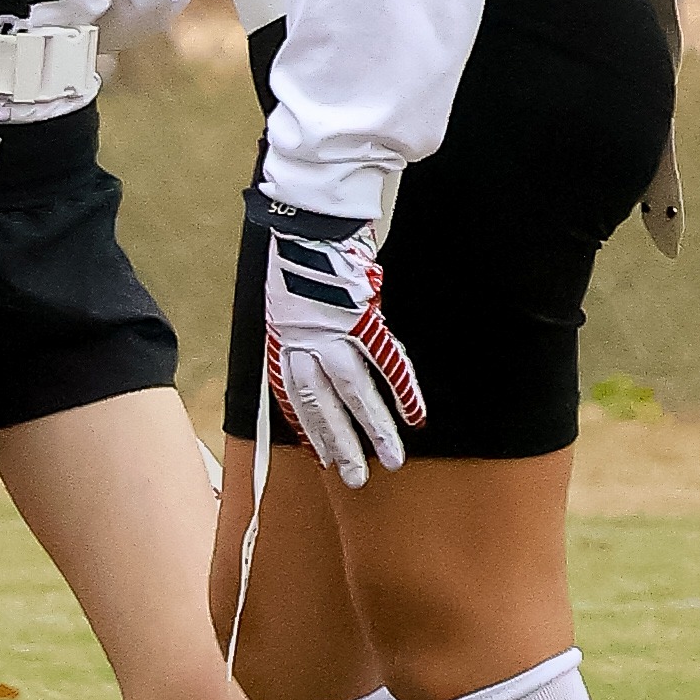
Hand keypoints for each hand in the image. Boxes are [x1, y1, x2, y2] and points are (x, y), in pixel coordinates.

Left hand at [254, 192, 423, 487]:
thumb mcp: (289, 300)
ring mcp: (331, 334)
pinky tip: (416, 417)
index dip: (309, 430)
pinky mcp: (361, 320)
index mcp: (282, 341)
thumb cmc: (301, 256)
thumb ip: (302, 332)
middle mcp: (302, 343)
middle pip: (322, 405)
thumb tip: (320, 354)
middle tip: (356, 479)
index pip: (293, 398)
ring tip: (392, 460)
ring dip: (374, 430)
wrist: (307, 220)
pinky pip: (385, 363)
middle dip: (340, 445)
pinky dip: (402, 390)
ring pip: (354, 394)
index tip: (323, 459)